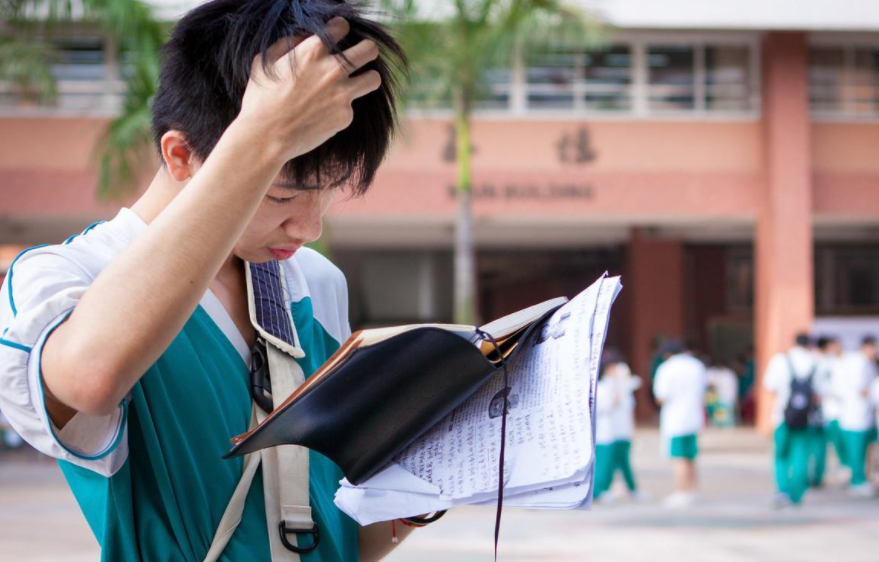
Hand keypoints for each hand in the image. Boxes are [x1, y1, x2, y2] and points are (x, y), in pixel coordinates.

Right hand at [236, 17, 381, 163]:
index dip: (340, 30)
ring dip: (367, 78)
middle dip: (368, 51)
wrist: (266, 136)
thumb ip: (287, 44)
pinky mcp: (345, 116)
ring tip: (357, 83)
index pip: (341, 27)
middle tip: (362, 56)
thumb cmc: (260, 98)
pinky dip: (341, 109)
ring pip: (374, 79)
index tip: (338, 37)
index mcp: (312, 51)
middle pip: (369, 50)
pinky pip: (351, 108)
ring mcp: (342, 94)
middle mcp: (333, 69)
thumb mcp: (265, 61)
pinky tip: (324, 114)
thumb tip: (303, 39)